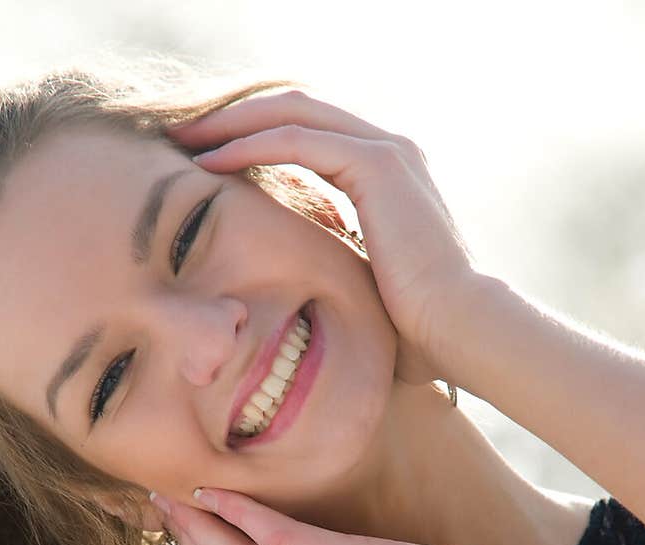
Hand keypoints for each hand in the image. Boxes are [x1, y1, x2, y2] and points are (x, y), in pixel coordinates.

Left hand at [165, 88, 486, 386]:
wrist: (461, 331)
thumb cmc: (419, 334)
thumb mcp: (365, 291)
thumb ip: (337, 275)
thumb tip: (304, 305)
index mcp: (387, 176)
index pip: (309, 135)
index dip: (255, 139)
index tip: (207, 161)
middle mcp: (389, 151)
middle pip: (295, 111)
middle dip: (234, 119)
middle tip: (183, 137)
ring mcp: (386, 151)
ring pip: (291, 115)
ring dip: (232, 125)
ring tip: (184, 142)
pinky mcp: (377, 166)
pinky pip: (296, 142)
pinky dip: (250, 147)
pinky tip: (210, 164)